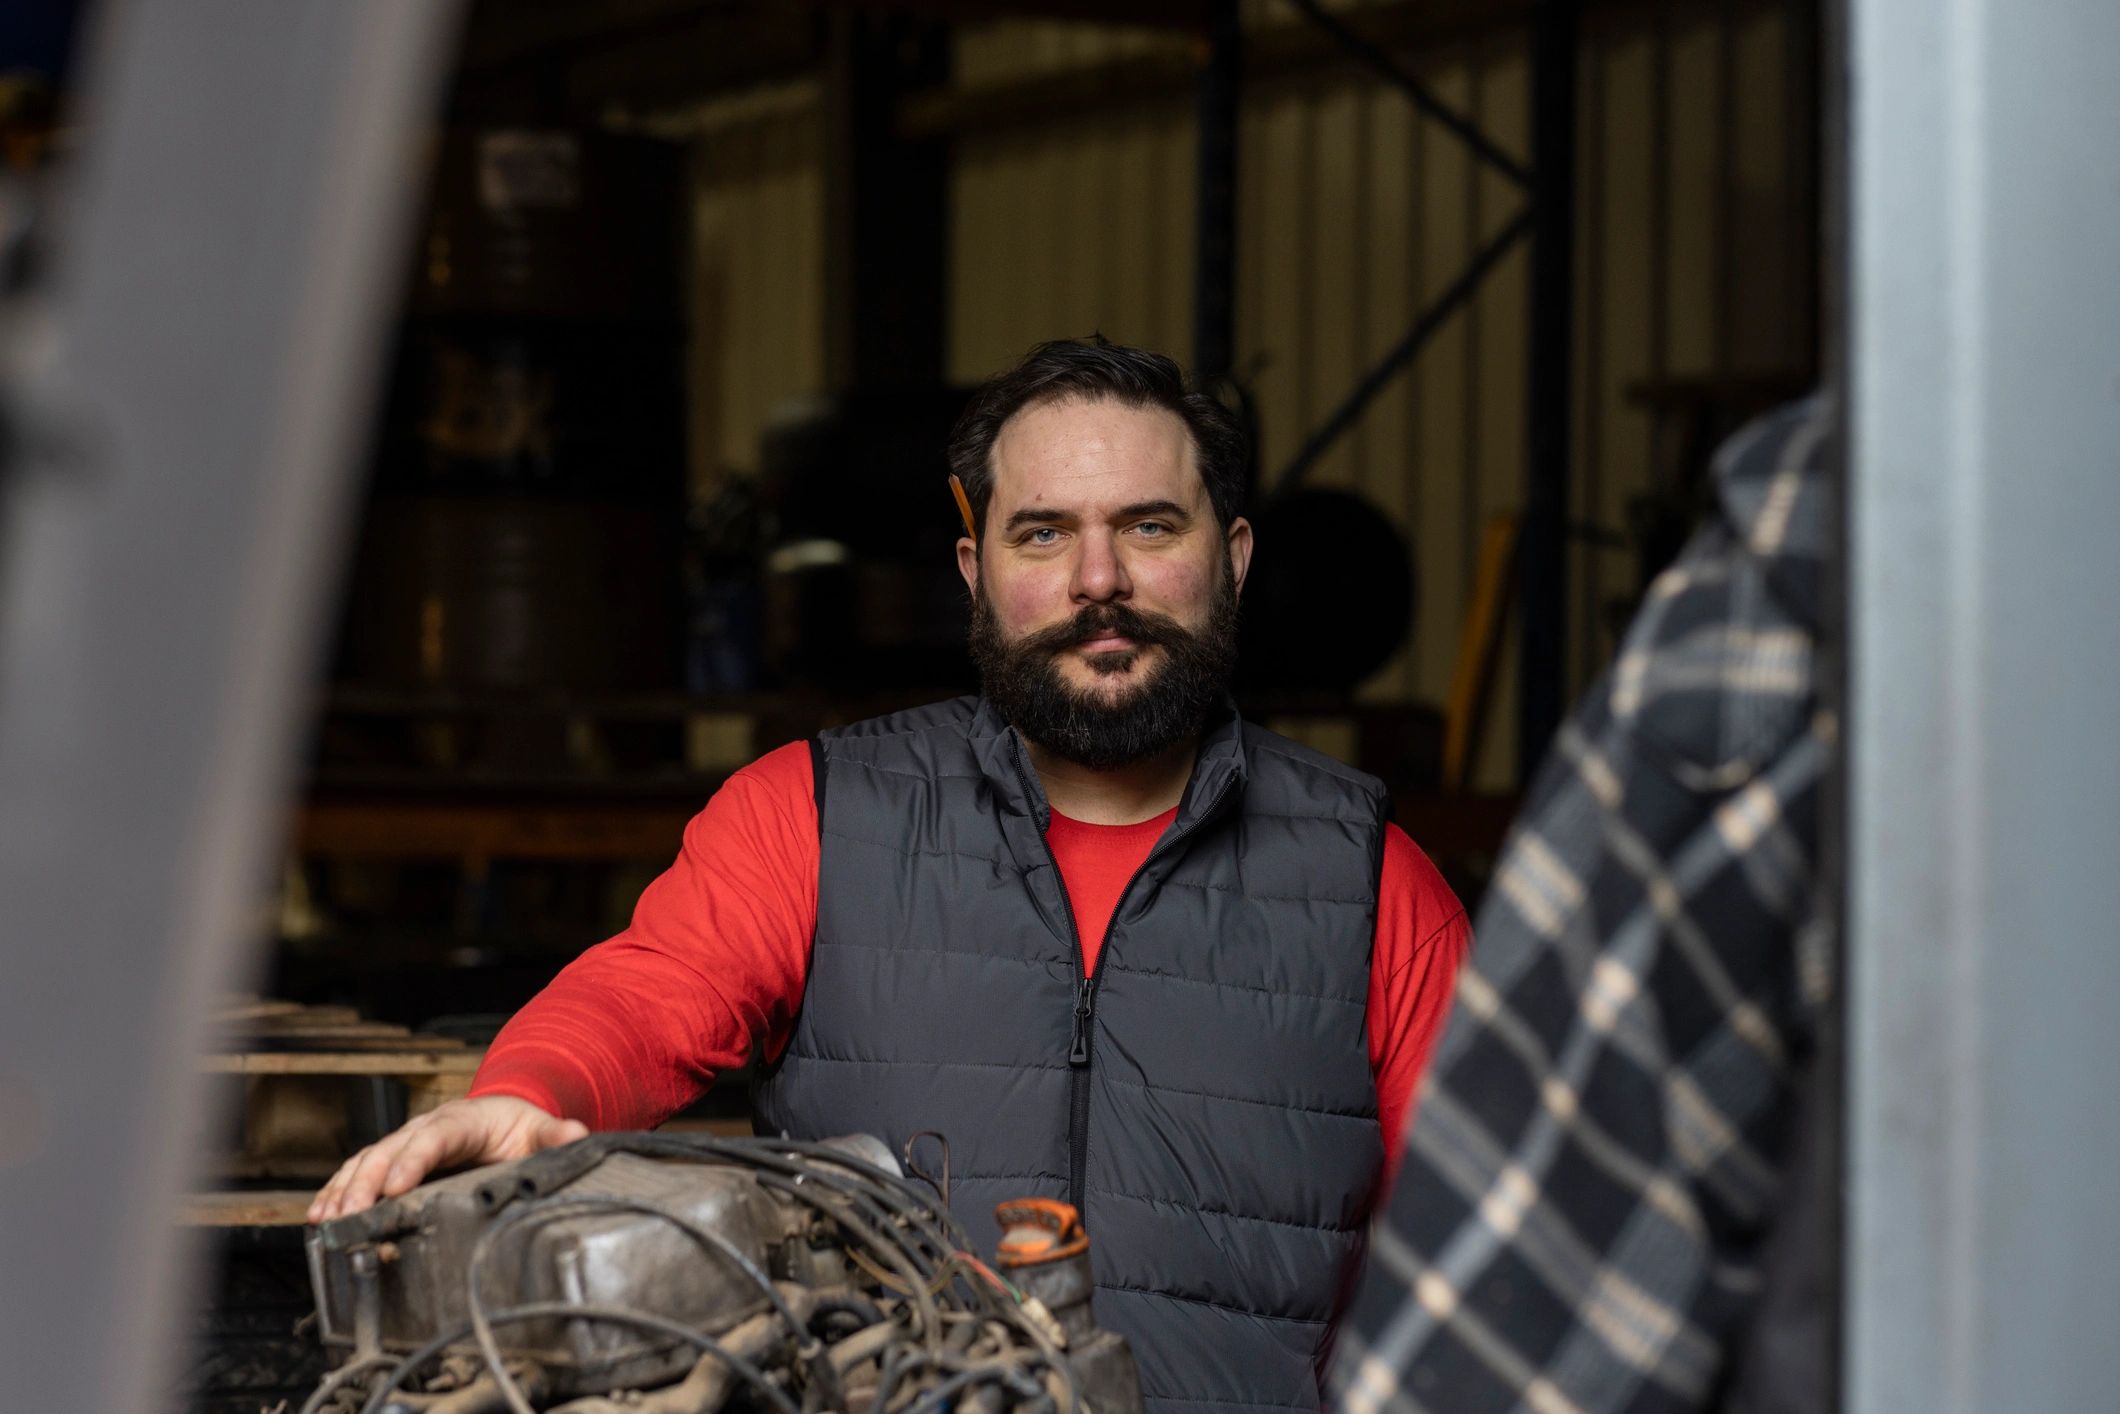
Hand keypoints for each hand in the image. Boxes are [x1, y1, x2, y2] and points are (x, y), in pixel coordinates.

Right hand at [307, 1095, 588, 1223]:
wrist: (503, 1119)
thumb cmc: (517, 1127)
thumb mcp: (539, 1130)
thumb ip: (556, 1136)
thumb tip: (576, 1134)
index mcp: (460, 1120)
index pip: (433, 1138)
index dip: (412, 1161)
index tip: (394, 1187)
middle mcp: (424, 1129)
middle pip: (388, 1151)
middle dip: (366, 1183)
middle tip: (350, 1215)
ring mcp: (403, 1145)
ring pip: (365, 1162)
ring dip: (344, 1191)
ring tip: (327, 1221)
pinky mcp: (391, 1163)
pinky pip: (357, 1174)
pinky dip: (336, 1192)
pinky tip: (320, 1218)